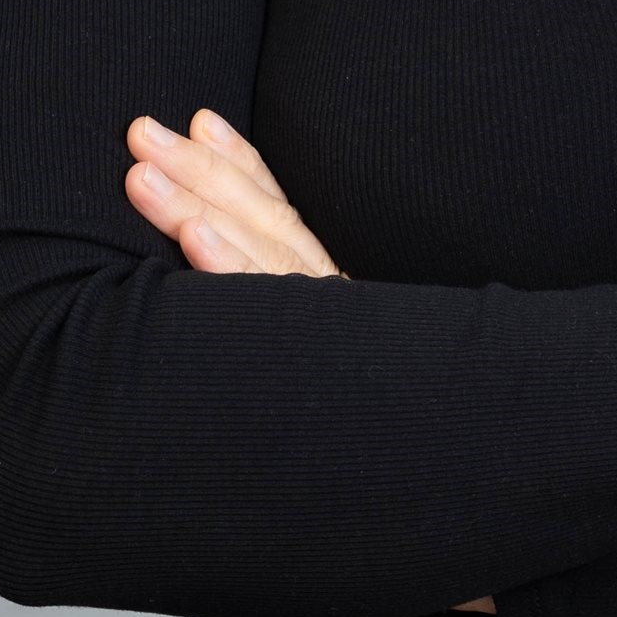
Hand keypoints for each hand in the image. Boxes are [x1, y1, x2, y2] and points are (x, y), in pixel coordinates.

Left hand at [124, 109, 493, 612]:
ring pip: (265, 263)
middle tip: (141, 130)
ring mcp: (343, 348)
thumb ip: (314, 323)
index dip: (245, 169)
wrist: (475, 494)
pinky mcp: (333, 382)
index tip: (203, 121)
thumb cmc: (401, 449)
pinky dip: (234, 273)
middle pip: (270, 229)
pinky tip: (195, 241)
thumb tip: (254, 295)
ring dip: (198, 208)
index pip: (290, 224)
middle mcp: (348, 320)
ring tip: (142, 170)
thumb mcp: (363, 369)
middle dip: (203, 174)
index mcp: (351, 310)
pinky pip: (278, 320)